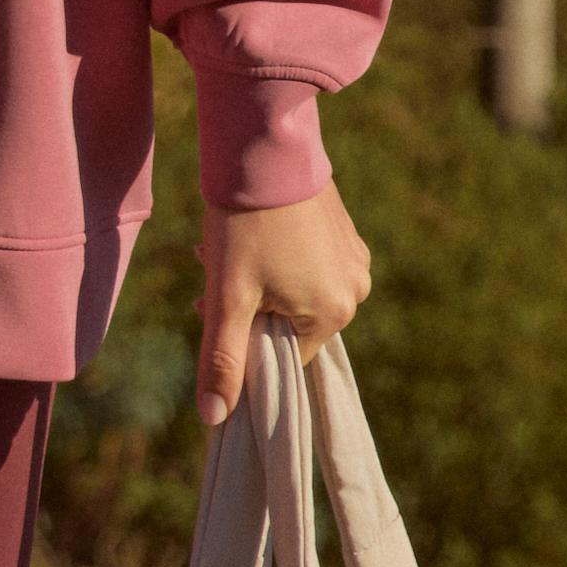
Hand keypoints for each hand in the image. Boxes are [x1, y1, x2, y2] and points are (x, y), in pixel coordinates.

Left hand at [196, 180, 372, 426]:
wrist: (265, 148)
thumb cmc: (245, 225)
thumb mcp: (227, 297)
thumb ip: (222, 359)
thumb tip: (215, 419)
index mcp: (333, 313)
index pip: (283, 355)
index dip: (242, 340)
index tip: (211, 308)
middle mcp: (355, 290)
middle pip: (287, 323)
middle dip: (245, 306)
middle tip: (210, 270)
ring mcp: (354, 259)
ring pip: (294, 292)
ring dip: (255, 282)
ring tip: (222, 250)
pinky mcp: (344, 233)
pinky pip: (308, 265)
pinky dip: (276, 260)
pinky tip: (250, 234)